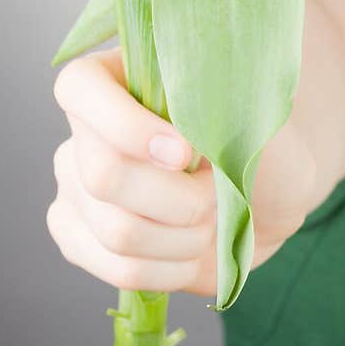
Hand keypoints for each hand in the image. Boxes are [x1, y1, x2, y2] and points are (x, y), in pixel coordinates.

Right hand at [46, 46, 317, 295]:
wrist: (267, 201)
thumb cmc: (261, 143)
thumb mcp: (254, 107)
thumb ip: (215, 96)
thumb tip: (184, 110)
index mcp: (115, 76)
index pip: (80, 88)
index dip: (125, 126)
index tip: (186, 152)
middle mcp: (84, 131)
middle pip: (103, 175)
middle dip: (181, 197)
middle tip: (219, 190)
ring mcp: (76, 187)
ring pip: (118, 231)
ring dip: (185, 235)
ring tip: (212, 218)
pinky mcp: (82, 238)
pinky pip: (118, 268)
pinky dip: (172, 268)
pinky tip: (194, 249)